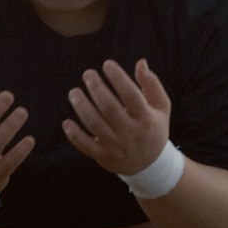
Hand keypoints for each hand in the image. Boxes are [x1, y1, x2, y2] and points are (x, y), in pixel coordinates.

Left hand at [63, 59, 171, 175]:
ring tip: (74, 92)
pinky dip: (74, 135)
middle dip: (96, 88)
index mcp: (146, 118)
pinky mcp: (103, 156)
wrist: (150, 165)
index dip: (118, 78)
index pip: (131, 95)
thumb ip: (151, 83)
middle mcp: (130, 132)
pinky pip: (85, 146)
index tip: (107, 64)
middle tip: (87, 74)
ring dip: (82, 107)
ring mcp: (116, 146)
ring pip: (95, 125)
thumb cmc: (153, 128)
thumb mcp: (161, 106)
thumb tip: (141, 62)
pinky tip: (66, 122)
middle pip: (109, 108)